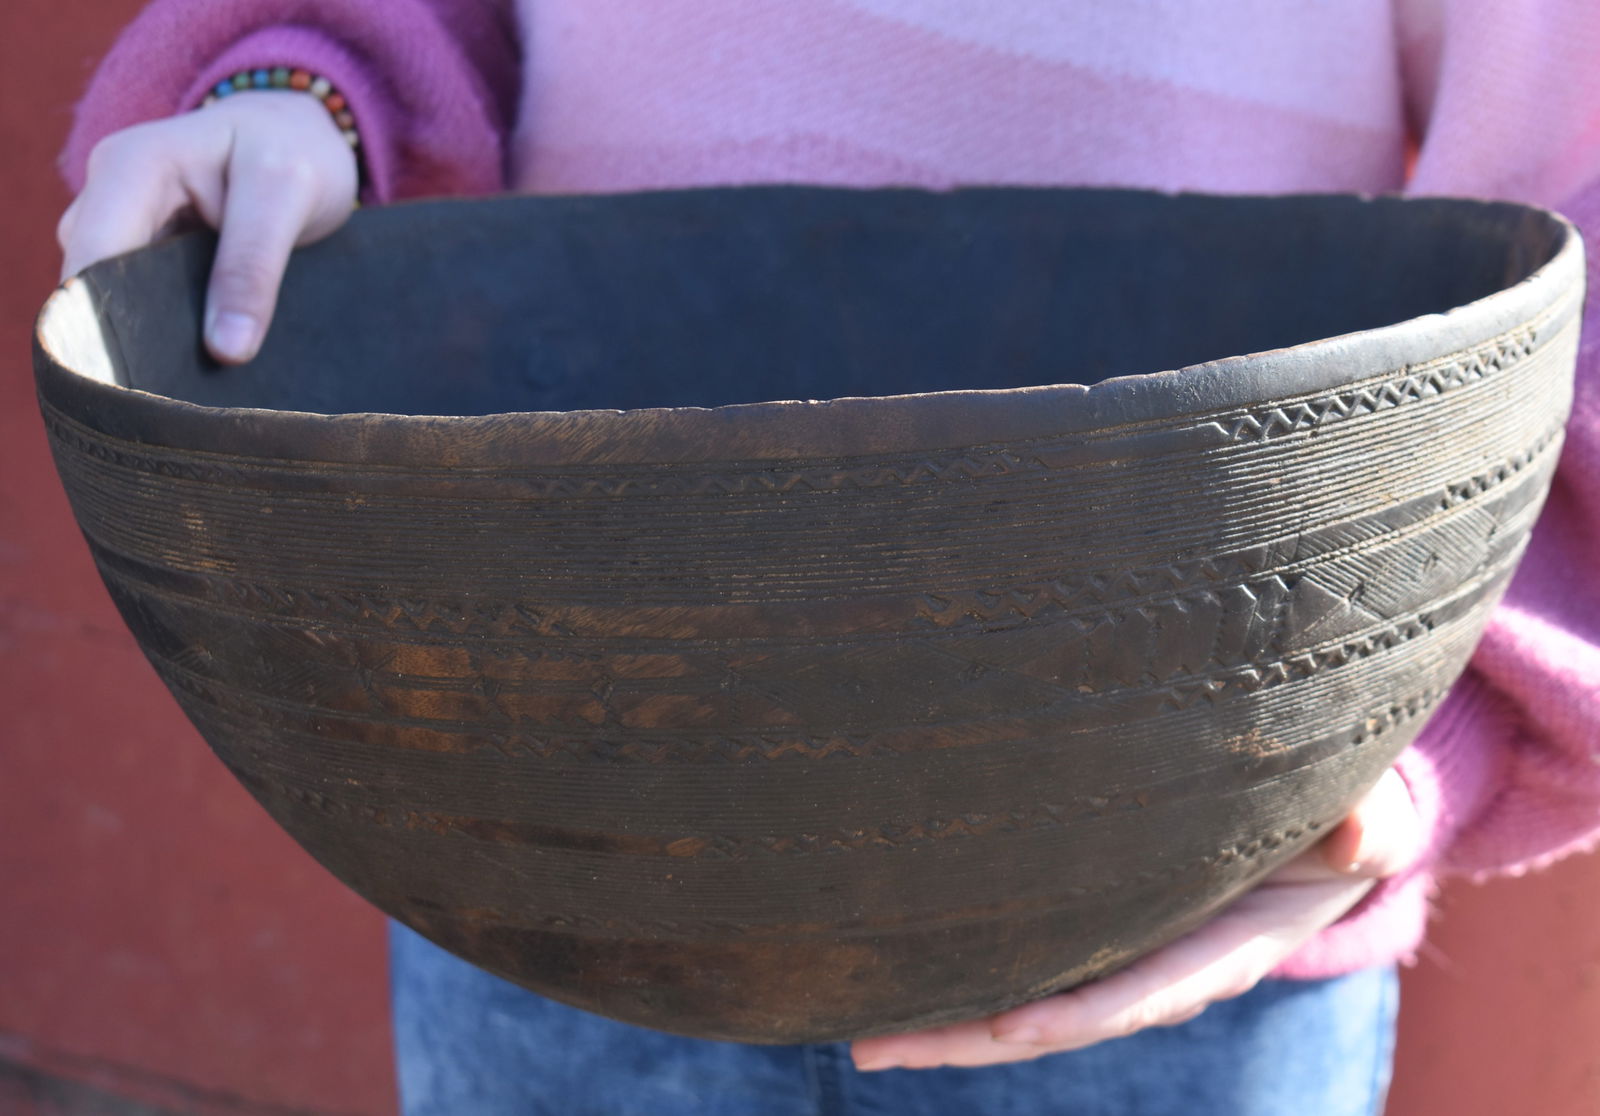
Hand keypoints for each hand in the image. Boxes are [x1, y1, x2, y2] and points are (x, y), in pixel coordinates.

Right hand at [57, 90, 358, 363]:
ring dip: (152, 335)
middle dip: (133, 335)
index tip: (151, 377)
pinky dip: (166, 326)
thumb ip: (253, 267)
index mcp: (130, 166)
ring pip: (113, 298)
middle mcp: (107, 195)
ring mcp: (118, 226)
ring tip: (204, 370)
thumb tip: (226, 350)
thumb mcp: (285, 194)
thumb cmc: (291, 153)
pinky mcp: (138, 253)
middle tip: (189, 387)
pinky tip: (200, 352)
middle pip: (93, 284)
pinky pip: (139, 298)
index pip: (94, 260)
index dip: (111, 320)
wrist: (295, 137)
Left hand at [851, 766, 1423, 1070]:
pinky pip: (1037, 957)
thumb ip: (1365, 828)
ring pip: (1032, 993)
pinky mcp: (1107, 923)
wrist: (1339, 831)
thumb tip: (1365, 830)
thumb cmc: (1351, 822)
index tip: (1002, 1030)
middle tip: (873, 1046)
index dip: (1072, 1013)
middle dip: (967, 1035)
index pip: (1137, 989)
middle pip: (1054, 1013)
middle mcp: (1162, 964)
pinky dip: (975, 969)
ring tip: (863, 1025)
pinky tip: (905, 968)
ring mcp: (1128, 949)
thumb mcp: (1368, 825)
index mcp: (1222, 949)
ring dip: (950, 1014)